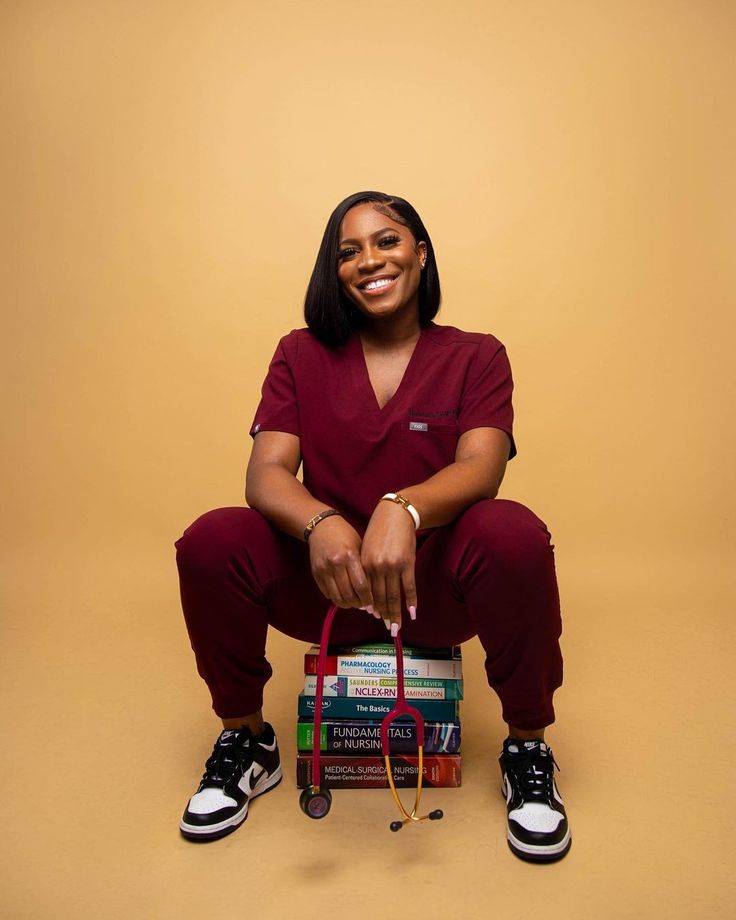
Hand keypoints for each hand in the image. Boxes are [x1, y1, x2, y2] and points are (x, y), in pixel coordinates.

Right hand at [308, 516, 374, 613]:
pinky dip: (336, 598)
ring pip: (337, 597)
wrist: (322, 526)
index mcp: (350, 556)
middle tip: (364, 606)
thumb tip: (372, 592)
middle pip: (349, 595)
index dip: (368, 599)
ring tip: (354, 603)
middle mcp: (336, 563)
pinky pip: (327, 593)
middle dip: (358, 604)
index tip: (373, 604)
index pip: (361, 586)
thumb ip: (364, 567)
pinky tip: (343, 596)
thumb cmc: (345, 535)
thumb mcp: (359, 546)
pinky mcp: (316, 573)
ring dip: (347, 604)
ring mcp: (324, 569)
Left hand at [360, 500, 417, 632]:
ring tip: (398, 626)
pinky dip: (411, 601)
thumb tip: (371, 595)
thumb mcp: (366, 549)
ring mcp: (393, 566)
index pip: (368, 593)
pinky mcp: (408, 563)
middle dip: (385, 616)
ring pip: (395, 596)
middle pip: (382, 598)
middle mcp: (377, 567)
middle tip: (389, 629)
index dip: (373, 607)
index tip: (376, 618)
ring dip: (397, 613)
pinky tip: (412, 612)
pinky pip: (409, 587)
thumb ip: (367, 570)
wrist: (395, 514)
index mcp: (364, 564)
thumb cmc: (379, 532)